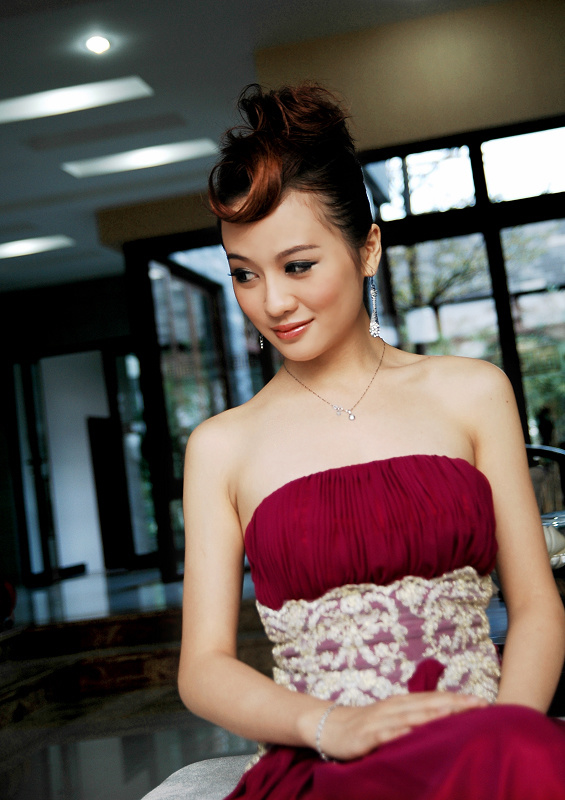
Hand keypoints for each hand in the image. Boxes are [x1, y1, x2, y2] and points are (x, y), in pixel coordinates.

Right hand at [317, 692, 487, 760]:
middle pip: (427, 704)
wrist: (330, 726)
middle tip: (478, 705)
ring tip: (452, 713)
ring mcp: (380, 721)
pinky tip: (411, 733)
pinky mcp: (366, 737)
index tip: (483, 702)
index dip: (458, 699)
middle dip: (453, 704)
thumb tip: (447, 718)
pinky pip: (384, 735)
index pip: (435, 699)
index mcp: (402, 703)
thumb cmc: (368, 724)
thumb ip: (416, 716)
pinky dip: (399, 733)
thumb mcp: (394, 717)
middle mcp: (394, 708)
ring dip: (431, 714)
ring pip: (409, 716)